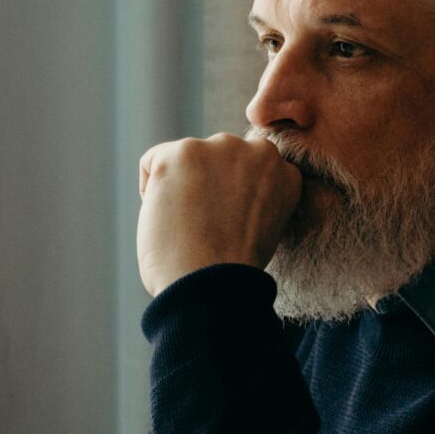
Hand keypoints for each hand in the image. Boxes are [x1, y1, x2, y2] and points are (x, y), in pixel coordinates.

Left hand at [136, 131, 303, 294]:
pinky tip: (166, 218)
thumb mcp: (264, 226)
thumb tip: (223, 186)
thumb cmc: (231, 270)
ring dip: (179, 187)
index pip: (247, 171)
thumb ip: (253, 197)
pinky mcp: (182, 152)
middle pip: (216, 160)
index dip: (229, 200)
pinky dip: (150, 191)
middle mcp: (259, 151)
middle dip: (205, 187)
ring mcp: (221, 148)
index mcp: (284, 172)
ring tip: (186, 226)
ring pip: (186, 159)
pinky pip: (152, 163)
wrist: (212, 286)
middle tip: (203, 227)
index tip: (224, 226)